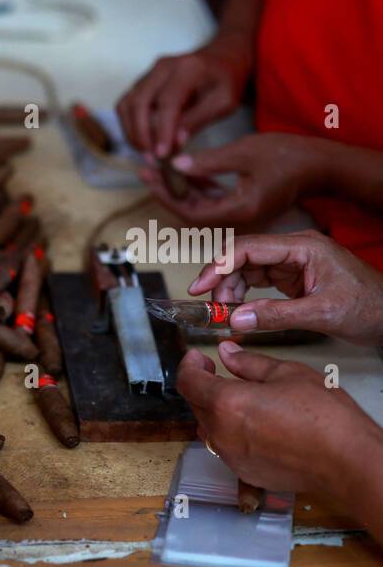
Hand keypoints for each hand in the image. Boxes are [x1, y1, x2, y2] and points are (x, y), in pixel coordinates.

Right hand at [116, 40, 249, 158]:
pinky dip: (129, 125)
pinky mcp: (141, 82)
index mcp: (187, 69)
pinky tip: (141, 140)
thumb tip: (175, 142)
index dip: (162, 130)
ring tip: (145, 152)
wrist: (220, 60)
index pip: (167, 102)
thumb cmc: (225, 83)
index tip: (161, 155)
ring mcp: (148, 73)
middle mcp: (162, 67)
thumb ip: (199, 120)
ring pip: (127, 104)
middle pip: (139, 102)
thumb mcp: (224, 102)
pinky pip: (125, 105)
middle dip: (141, 134)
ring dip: (131, 132)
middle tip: (150, 158)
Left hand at [139, 133, 323, 224]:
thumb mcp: (245, 153)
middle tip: (147, 167)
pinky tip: (184, 169)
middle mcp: (237, 218)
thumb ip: (208, 163)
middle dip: (167, 189)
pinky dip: (197, 185)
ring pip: (200, 203)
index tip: (150, 175)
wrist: (322, 163)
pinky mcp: (243, 203)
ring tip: (159, 164)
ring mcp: (240, 212)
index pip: (189, 212)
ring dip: (180, 186)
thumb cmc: (289, 155)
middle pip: (190, 209)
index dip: (166, 195)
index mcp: (238, 211)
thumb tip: (175, 166)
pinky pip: (212, 199)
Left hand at [176, 342, 382, 494]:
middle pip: (196, 405)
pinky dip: (231, 432)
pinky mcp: (243, 472)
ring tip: (238, 398)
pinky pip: (225, 448)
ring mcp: (230, 456)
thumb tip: (227, 353)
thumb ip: (250, 363)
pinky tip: (254, 424)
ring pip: (209, 428)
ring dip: (215, 411)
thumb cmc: (323, 415)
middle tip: (217, 373)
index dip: (189, 366)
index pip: (188, 382)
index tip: (198, 359)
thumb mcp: (288, 374)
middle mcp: (221, 433)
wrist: (345, 460)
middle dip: (203, 386)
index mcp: (227, 404)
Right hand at [187, 231, 382, 345]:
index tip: (199, 287)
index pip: (249, 248)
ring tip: (226, 314)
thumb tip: (237, 319)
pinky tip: (238, 311)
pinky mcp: (292, 279)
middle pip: (242, 257)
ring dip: (230, 291)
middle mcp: (295, 250)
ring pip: (246, 270)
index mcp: (304, 247)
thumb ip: (277, 315)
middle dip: (221, 280)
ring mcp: (293, 263)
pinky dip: (243, 297)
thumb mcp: (322, 314)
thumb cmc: (370, 307)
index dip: (218, 266)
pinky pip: (257, 282)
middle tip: (210, 307)